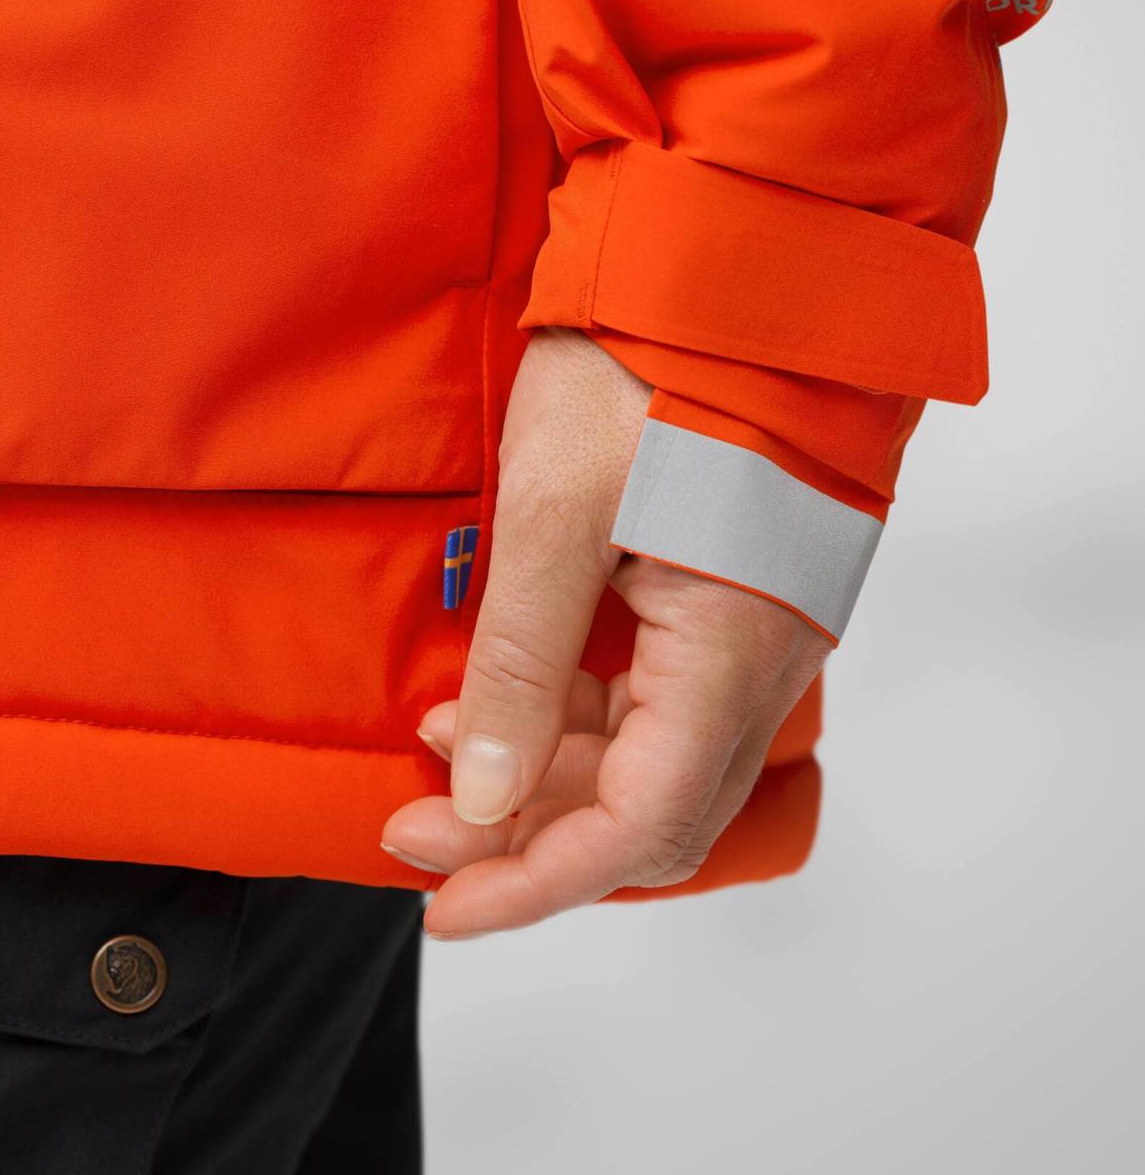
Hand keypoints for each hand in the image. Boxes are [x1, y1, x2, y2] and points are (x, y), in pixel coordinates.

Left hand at [381, 327, 831, 937]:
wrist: (728, 273)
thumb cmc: (649, 369)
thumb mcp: (555, 516)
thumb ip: (522, 664)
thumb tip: (484, 793)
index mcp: (732, 651)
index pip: (640, 825)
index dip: (535, 879)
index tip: (443, 901)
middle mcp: (758, 662)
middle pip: (645, 809)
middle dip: (527, 834)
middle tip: (416, 827)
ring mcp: (747, 632)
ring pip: (644, 757)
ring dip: (542, 771)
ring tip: (440, 745)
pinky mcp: (724, 599)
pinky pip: (651, 698)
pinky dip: (571, 715)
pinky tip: (496, 695)